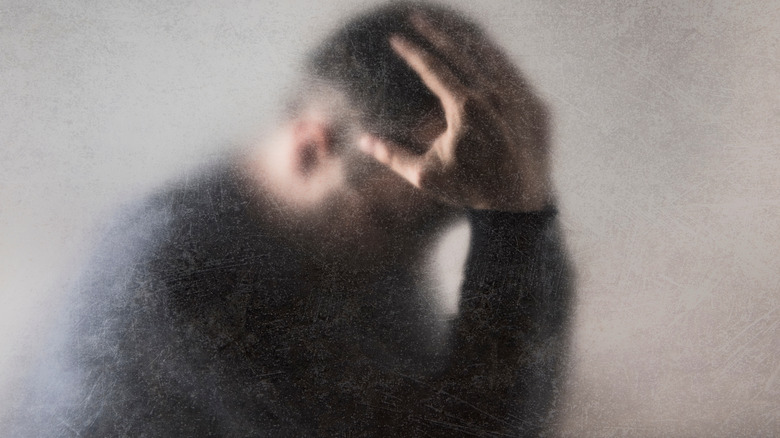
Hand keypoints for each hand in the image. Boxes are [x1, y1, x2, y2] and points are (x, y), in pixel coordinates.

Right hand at [359, 13, 551, 211]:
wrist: (519, 207)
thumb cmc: (469, 190)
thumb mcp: (424, 175)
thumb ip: (392, 154)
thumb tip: (362, 140)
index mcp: (465, 106)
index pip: (432, 67)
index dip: (411, 51)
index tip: (395, 38)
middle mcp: (494, 94)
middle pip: (460, 51)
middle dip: (435, 33)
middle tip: (417, 17)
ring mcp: (519, 97)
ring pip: (490, 56)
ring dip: (466, 41)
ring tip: (449, 31)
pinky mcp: (537, 106)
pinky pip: (514, 73)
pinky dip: (496, 59)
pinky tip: (487, 55)